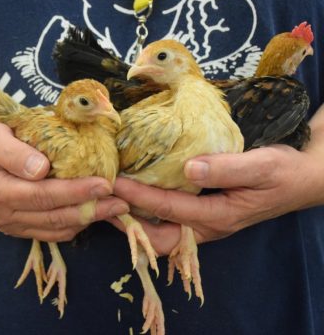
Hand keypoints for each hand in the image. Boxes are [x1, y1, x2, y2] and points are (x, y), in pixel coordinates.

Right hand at [0, 122, 129, 241]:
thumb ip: (12, 152)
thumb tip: (40, 169)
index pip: (43, 195)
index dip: (75, 192)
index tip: (104, 184)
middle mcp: (6, 215)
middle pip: (54, 216)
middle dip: (91, 209)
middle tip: (121, 202)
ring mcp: (14, 226)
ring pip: (57, 228)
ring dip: (88, 220)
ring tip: (116, 209)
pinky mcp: (21, 230)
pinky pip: (52, 234)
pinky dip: (75, 226)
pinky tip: (94, 215)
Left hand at [114, 145, 323, 245]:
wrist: (300, 178)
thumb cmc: (283, 172)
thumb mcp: (261, 167)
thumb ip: (227, 169)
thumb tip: (188, 168)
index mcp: (218, 216)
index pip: (169, 209)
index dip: (139, 196)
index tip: (115, 182)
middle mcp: (207, 226)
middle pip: (160, 239)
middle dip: (130, 225)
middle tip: (105, 205)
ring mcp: (204, 223)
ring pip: (163, 233)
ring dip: (137, 220)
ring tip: (113, 202)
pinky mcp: (204, 214)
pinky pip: (171, 221)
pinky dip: (150, 212)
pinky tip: (138, 195)